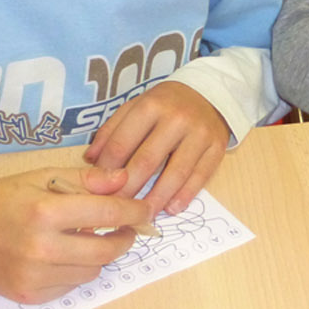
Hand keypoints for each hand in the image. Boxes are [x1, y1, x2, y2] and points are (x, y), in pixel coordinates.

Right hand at [0, 165, 151, 303]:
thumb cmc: (4, 200)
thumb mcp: (41, 177)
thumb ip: (86, 180)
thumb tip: (124, 180)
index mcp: (46, 212)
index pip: (107, 212)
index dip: (133, 211)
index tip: (147, 210)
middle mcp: (42, 247)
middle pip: (106, 250)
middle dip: (124, 238)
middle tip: (128, 229)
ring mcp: (36, 276)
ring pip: (92, 271)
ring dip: (99, 255)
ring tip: (89, 240)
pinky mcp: (31, 295)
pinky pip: (71, 286)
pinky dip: (76, 271)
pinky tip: (65, 257)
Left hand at [83, 81, 229, 214]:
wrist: (208, 93)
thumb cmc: (165, 104)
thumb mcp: (135, 106)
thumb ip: (112, 131)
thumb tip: (90, 159)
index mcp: (150, 106)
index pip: (122, 143)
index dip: (107, 170)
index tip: (99, 190)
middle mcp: (176, 118)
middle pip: (147, 161)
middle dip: (129, 190)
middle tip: (116, 210)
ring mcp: (199, 133)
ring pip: (175, 173)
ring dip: (157, 198)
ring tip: (143, 215)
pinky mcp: (217, 147)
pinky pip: (200, 176)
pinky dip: (185, 195)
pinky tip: (172, 208)